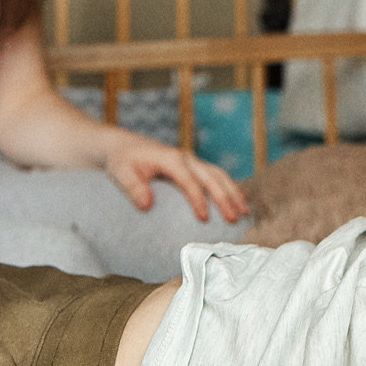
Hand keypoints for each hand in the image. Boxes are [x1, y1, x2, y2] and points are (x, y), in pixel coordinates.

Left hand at [100, 126, 247, 224]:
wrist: (123, 145)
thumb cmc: (122, 160)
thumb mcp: (121, 172)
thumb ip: (134, 188)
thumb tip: (147, 205)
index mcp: (171, 159)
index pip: (190, 181)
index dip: (198, 200)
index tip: (204, 219)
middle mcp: (186, 158)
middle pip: (211, 177)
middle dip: (225, 198)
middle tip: (235, 218)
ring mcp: (191, 160)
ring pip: (218, 175)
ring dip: (232, 192)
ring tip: (244, 211)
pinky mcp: (193, 166)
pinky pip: (215, 176)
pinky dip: (228, 188)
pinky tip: (237, 201)